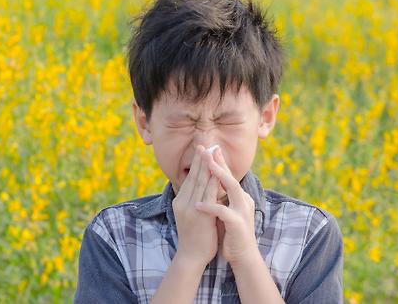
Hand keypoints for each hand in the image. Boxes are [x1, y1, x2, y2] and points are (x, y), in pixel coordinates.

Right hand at [172, 145, 219, 265]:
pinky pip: (206, 194)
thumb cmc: (194, 237)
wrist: (191, 256)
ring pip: (199, 182)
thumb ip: (195, 201)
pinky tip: (216, 172)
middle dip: (200, 158)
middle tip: (205, 142)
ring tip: (211, 151)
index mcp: (181, 201)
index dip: (197, 162)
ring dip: (206, 165)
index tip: (203, 148)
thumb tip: (204, 188)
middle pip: (193, 175)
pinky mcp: (198, 214)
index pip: (190, 177)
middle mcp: (183, 201)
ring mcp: (189, 207)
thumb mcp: (191, 215)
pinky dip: (211, 181)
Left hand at [194, 146, 258, 266]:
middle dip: (220, 163)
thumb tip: (208, 183)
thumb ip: (220, 198)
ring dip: (219, 176)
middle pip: (231, 177)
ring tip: (207, 166)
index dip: (218, 163)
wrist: (242, 255)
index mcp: (239, 198)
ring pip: (232, 188)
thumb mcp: (225, 211)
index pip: (228, 177)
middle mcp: (243, 201)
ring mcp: (242, 211)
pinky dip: (210, 207)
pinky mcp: (237, 224)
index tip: (208, 149)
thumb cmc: (231, 233)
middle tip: (209, 149)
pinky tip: (198, 205)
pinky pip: (223, 212)